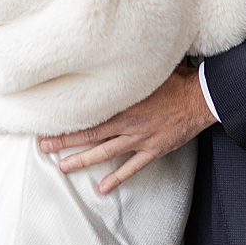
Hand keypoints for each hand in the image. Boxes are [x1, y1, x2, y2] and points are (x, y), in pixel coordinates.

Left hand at [40, 66, 213, 194]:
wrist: (201, 98)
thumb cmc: (177, 81)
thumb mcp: (150, 71)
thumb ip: (130, 72)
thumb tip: (112, 57)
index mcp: (125, 103)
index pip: (90, 112)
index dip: (69, 119)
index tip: (50, 121)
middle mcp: (128, 122)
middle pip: (90, 134)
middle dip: (65, 141)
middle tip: (44, 147)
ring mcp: (140, 139)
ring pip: (105, 152)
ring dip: (83, 160)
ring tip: (63, 167)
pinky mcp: (153, 150)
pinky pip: (132, 167)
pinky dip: (117, 177)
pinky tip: (103, 187)